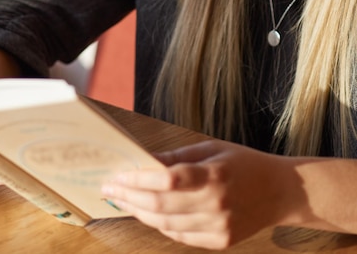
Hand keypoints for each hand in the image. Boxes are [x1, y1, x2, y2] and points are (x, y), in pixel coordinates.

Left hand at [102, 140, 302, 249]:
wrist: (281, 192)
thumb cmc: (243, 163)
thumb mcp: (211, 148)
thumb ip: (177, 157)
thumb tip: (144, 160)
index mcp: (214, 175)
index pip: (166, 180)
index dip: (137, 179)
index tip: (115, 176)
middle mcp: (215, 204)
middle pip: (161, 206)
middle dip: (129, 198)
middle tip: (109, 190)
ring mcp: (218, 227)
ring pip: (166, 225)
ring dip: (139, 213)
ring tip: (122, 201)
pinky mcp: (220, 242)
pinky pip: (180, 236)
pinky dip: (160, 225)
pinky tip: (148, 214)